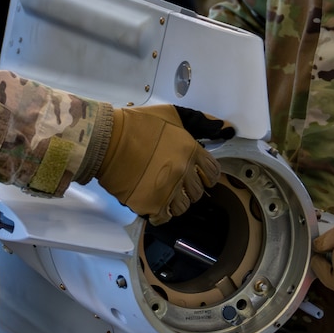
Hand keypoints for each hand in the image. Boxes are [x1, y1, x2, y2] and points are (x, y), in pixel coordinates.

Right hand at [92, 104, 233, 223]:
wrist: (106, 140)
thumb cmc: (136, 125)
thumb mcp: (173, 115)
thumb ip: (202, 122)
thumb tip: (227, 129)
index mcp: (192, 151)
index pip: (212, 172)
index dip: (205, 175)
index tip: (197, 175)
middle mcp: (183, 172)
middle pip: (198, 192)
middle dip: (188, 187)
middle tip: (174, 181)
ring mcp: (168, 189)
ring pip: (183, 207)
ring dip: (175, 201)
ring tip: (162, 192)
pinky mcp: (151, 204)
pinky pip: (165, 217)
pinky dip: (160, 213)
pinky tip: (153, 203)